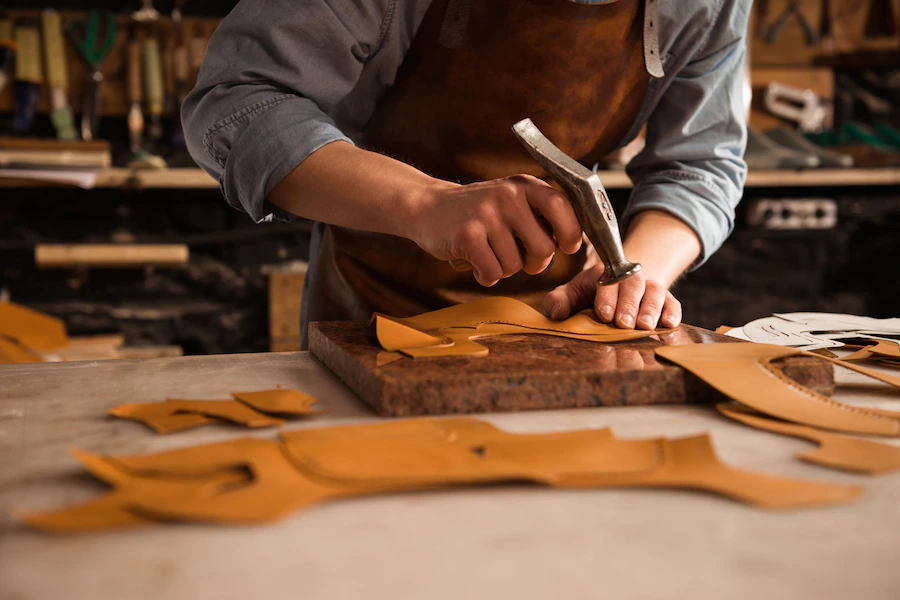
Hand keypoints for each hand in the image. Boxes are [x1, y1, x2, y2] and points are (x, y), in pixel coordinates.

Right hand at [411, 175, 582, 286]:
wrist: (427, 207)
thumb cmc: (478, 212)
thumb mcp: (511, 201)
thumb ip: (540, 216)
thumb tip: (576, 243)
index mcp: (524, 185)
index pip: (562, 207)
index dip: (571, 233)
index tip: (566, 247)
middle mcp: (508, 196)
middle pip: (543, 248)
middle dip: (535, 263)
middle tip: (519, 258)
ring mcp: (486, 214)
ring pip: (516, 265)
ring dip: (504, 268)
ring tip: (489, 253)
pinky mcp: (467, 235)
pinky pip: (493, 272)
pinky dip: (486, 276)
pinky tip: (477, 264)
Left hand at [543, 263, 681, 329]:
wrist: (617, 291)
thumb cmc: (588, 296)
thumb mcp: (570, 296)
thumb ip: (558, 302)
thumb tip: (556, 312)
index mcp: (605, 274)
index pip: (607, 281)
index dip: (606, 296)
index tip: (603, 314)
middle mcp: (630, 278)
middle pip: (633, 286)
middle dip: (628, 305)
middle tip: (623, 323)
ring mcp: (650, 288)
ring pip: (655, 293)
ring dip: (651, 309)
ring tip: (645, 326)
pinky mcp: (666, 301)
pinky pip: (673, 303)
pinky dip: (673, 312)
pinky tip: (669, 324)